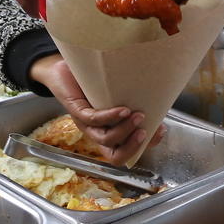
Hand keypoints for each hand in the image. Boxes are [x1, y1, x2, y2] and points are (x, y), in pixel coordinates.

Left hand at [28, 54, 165, 165]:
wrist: (62, 67)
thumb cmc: (92, 81)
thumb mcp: (116, 93)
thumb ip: (132, 101)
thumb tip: (159, 100)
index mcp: (107, 131)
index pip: (124, 152)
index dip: (144, 147)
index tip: (161, 130)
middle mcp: (96, 132)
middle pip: (114, 156)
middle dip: (134, 147)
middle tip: (147, 131)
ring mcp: (85, 123)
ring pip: (106, 139)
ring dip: (125, 130)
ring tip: (138, 115)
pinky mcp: (76, 110)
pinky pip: (93, 119)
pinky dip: (111, 116)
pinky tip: (123, 110)